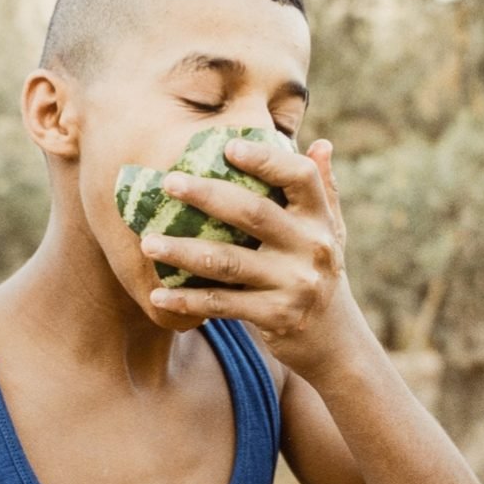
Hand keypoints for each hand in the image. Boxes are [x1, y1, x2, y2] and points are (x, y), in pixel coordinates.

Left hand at [141, 134, 372, 381]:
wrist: (336, 340)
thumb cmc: (321, 272)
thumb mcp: (332, 232)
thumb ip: (324, 189)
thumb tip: (321, 143)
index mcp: (321, 219)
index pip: (300, 176)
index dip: (266, 158)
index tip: (228, 147)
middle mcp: (312, 248)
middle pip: (254, 213)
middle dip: (207, 195)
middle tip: (168, 182)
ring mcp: (294, 284)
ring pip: (228, 261)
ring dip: (183, 251)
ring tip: (147, 243)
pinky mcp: (275, 316)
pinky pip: (222, 304)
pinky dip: (187, 301)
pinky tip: (158, 295)